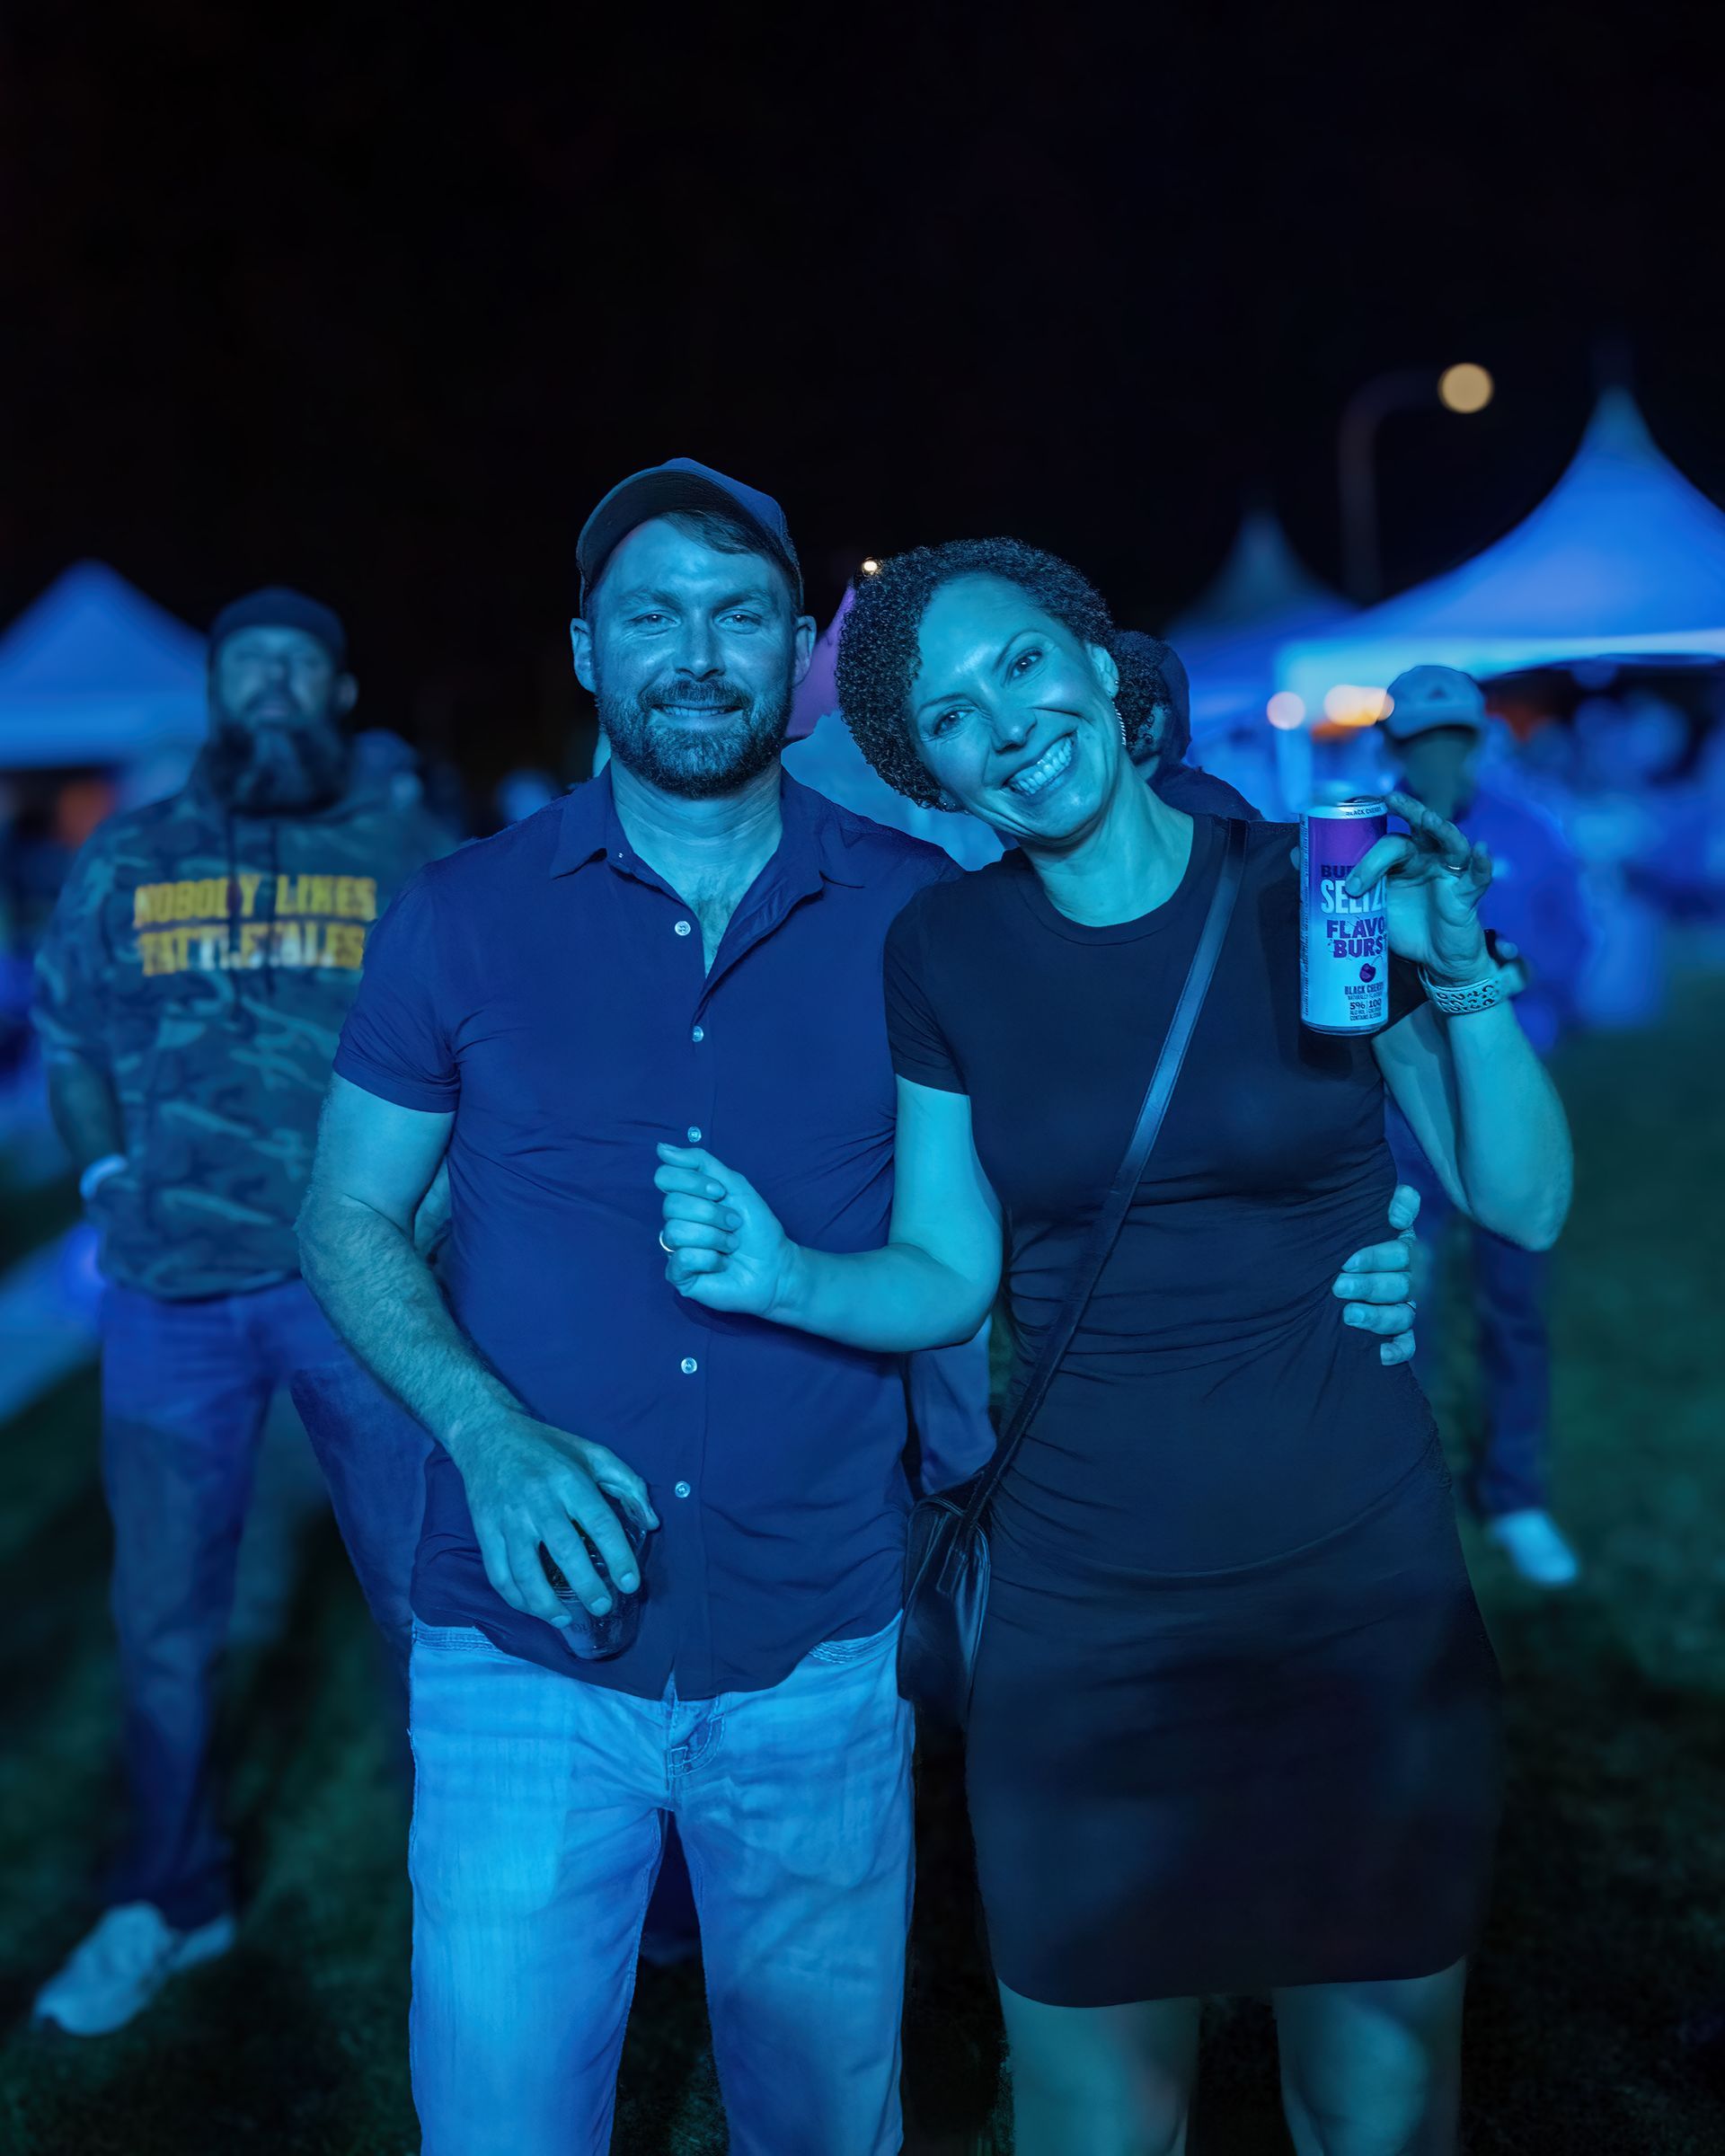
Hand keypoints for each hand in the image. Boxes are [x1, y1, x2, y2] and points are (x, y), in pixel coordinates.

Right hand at [456, 1408, 657, 1629]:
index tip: (630, 1583)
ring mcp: (507, 1518)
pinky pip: (498, 1573)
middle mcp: (538, 1501)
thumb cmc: (547, 1447)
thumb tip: (652, 1523)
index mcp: (569, 1479)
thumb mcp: (593, 1453)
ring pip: (525, 1570)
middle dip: (586, 1586)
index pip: (600, 1523)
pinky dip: (515, 1598)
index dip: (618, 1557)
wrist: (488, 1435)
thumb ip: (628, 1483)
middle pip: (565, 1551)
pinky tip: (534, 1608)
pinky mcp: (484, 1530)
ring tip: (566, 1619)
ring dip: (546, 1603)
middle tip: (602, 1606)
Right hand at [655, 1143, 794, 1317]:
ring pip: (675, 1231)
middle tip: (734, 1224)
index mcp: (686, 1198)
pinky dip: (709, 1259)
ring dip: (714, 1237)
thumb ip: (700, 1163)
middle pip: (671, 1205)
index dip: (693, 1183)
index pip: (665, 1177)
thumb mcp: (735, 1185)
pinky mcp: (678, 1276)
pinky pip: (681, 1259)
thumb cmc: (757, 1228)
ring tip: (731, 1245)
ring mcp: (674, 1249)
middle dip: (711, 1213)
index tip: (720, 1192)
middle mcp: (676, 1221)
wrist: (775, 1266)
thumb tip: (662, 1148)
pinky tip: (720, 1263)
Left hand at [1331, 1183, 1420, 1367]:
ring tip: (1349, 1315)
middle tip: (1339, 1287)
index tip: (1347, 1261)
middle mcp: (1408, 1279)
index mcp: (1402, 1250)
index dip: (1377, 1257)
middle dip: (1370, 1287)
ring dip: (1379, 1317)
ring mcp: (1404, 1307)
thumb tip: (1402, 1207)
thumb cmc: (1343, 1236)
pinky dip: (1397, 1350)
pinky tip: (1381, 1355)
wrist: (1323, 1268)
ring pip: (1403, 1315)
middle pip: (1402, 1286)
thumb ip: (1390, 1204)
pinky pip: (1407, 1344)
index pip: (1402, 1253)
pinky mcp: (1397, 1333)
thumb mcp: (1359, 1215)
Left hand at [1352, 792, 1493, 983]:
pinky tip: (1481, 850)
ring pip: (1448, 841)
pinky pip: (1478, 874)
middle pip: (1410, 837)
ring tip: (1427, 818)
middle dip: (1392, 834)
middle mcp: (1426, 857)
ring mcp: (1449, 872)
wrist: (1436, 963)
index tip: (1346, 813)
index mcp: (1401, 858)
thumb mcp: (1368, 907)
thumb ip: (1339, 883)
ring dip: (1440, 827)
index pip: (1384, 837)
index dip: (1368, 829)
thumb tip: (1296, 856)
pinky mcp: (1467, 893)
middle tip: (1387, 806)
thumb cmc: (1404, 928)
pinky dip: (1482, 862)